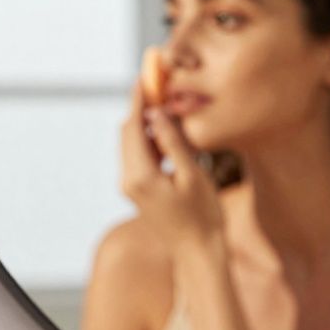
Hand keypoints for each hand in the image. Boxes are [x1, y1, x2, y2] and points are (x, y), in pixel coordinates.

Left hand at [118, 76, 224, 256]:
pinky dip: (149, 142)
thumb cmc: (202, 215)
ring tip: (165, 106)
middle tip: (157, 87)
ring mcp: (131, 187)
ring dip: (146, 125)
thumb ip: (173, 143)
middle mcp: (128, 180)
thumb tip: (157, 114)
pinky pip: (138, 158)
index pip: (133, 128)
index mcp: (139, 175)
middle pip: (127, 133)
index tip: (145, 78)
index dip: (139, 101)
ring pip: (132, 145)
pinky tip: (167, 135)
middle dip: (140, 110)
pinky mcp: (138, 191)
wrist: (197, 251)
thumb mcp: (192, 175)